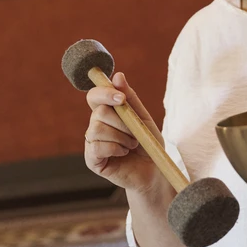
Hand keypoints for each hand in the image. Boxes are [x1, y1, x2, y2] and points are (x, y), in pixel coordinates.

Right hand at [83, 72, 163, 193]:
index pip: (94, 96)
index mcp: (107, 113)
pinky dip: (115, 148)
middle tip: (135, 133)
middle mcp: (96, 126)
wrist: (154, 170)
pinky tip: (123, 153)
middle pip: (98, 112)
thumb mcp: (142, 118)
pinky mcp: (92, 160)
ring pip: (96, 129)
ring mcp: (92, 143)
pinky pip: (96, 147)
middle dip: (122, 121)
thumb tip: (117, 75)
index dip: (104, 92)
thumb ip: (130, 98)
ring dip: (120, 136)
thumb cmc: (148, 143)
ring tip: (131, 144)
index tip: (121, 98)